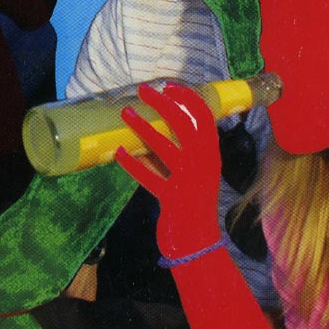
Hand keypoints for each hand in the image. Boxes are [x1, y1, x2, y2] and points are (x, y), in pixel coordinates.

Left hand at [115, 82, 224, 258]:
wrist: (198, 242)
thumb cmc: (191, 203)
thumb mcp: (188, 174)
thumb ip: (173, 153)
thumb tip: (148, 128)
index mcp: (210, 156)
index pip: (205, 119)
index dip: (188, 99)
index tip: (169, 86)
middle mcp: (203, 165)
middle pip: (185, 126)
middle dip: (164, 104)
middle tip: (143, 91)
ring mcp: (188, 182)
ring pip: (165, 147)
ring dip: (142, 128)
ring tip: (124, 113)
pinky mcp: (172, 198)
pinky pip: (149, 177)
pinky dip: (132, 164)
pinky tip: (119, 154)